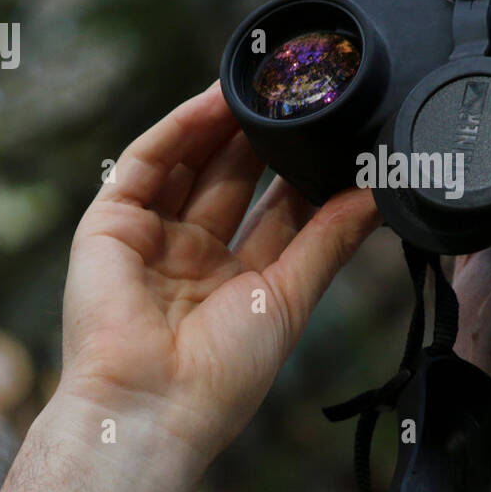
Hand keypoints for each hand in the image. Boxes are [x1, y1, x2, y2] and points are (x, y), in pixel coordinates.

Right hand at [60, 81, 380, 468]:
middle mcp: (192, 255)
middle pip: (233, 180)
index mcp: (236, 281)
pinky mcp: (111, 224)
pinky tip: (216, 100)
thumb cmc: (223, 375)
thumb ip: (330, 241)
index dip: (301, 173)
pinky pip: (148, 163)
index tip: (335, 135)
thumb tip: (379, 197)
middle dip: (264, 139)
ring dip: (224, 123)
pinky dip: (181, 129)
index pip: (275, 211)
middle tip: (298, 94)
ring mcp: (150, 237)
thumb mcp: (290, 298)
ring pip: (191, 163)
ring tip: (262, 84)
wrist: (152, 407)